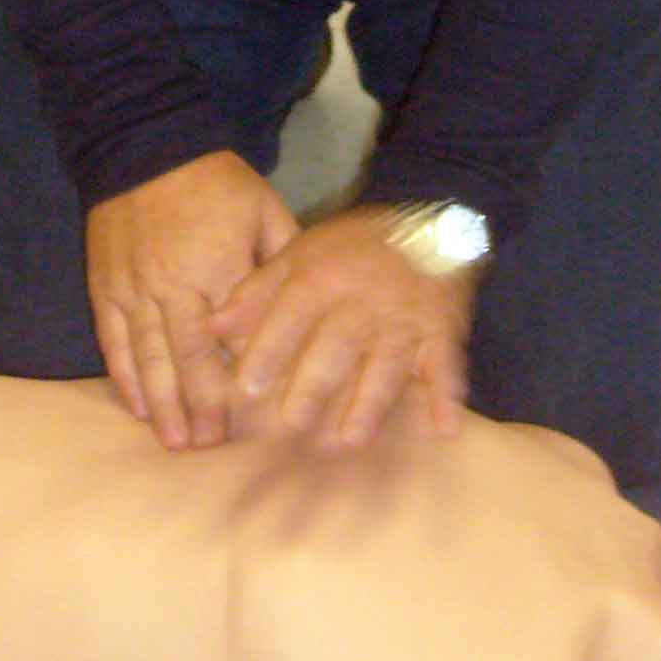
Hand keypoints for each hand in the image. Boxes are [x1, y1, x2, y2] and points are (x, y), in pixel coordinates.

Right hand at [86, 151, 298, 451]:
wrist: (144, 145)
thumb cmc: (214, 181)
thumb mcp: (264, 210)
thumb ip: (283, 260)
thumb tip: (309, 305)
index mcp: (220, 267)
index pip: (236, 338)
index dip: (246, 379)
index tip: (258, 418)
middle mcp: (175, 285)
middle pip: (190, 359)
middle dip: (202, 407)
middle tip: (210, 448)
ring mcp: (135, 288)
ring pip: (149, 359)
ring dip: (163, 404)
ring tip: (175, 443)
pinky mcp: (106, 286)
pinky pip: (115, 340)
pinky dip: (125, 376)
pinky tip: (137, 407)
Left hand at [206, 206, 476, 452]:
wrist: (428, 220)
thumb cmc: (352, 248)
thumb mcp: (299, 253)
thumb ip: (256, 291)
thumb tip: (213, 327)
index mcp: (322, 278)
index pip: (291, 314)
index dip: (269, 350)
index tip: (246, 389)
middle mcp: (362, 301)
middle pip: (337, 345)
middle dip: (315, 384)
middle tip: (292, 424)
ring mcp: (404, 318)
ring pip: (387, 362)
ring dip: (370, 401)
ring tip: (350, 440)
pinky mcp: (440, 330)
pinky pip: (445, 364)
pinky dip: (446, 396)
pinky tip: (443, 429)